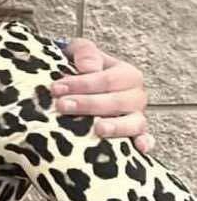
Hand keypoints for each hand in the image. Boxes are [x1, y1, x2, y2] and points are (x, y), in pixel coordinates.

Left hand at [51, 38, 153, 153]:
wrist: (82, 86)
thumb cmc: (83, 69)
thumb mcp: (81, 52)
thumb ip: (85, 52)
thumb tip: (87, 67)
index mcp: (127, 74)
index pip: (106, 80)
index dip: (82, 84)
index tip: (56, 88)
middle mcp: (136, 96)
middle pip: (117, 101)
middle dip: (88, 104)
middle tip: (62, 105)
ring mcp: (137, 117)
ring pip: (134, 122)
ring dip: (116, 126)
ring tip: (98, 129)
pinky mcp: (135, 135)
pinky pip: (144, 139)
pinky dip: (144, 143)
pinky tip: (139, 148)